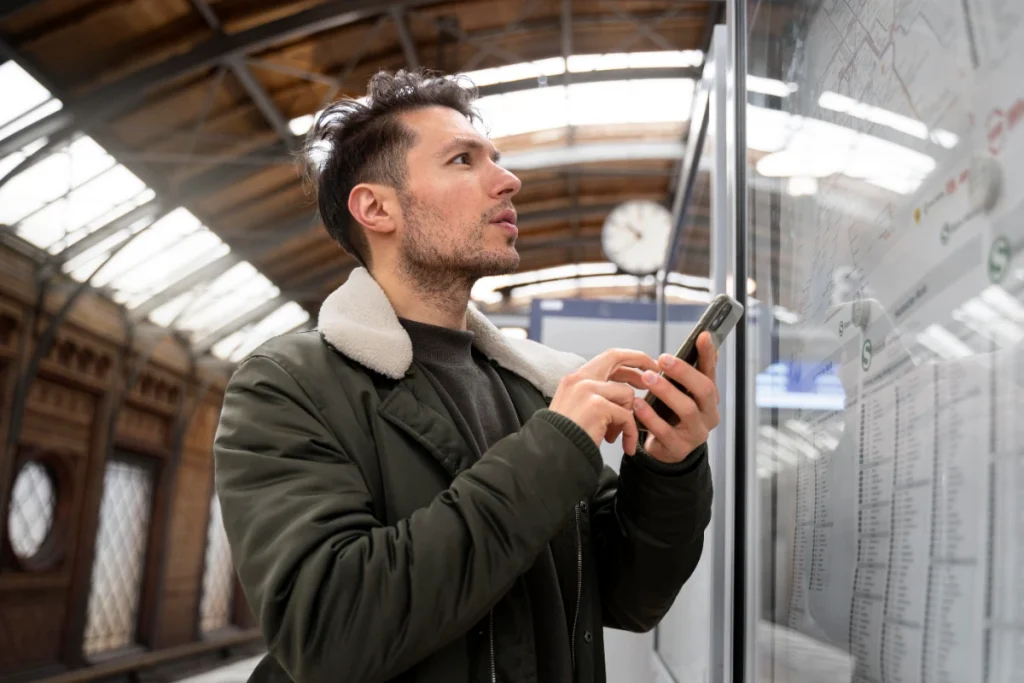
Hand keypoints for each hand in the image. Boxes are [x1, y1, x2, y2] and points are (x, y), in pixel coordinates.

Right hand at [549, 348, 659, 455]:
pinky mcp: (597, 406)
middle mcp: (579, 380)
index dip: (630, 358)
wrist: (552, 455)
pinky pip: (627, 417)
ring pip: (626, 395)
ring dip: (627, 418)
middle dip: (640, 363)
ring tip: (615, 435)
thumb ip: (596, 397)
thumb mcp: (577, 410)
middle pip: (617, 358)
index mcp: (574, 379)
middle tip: (652, 380)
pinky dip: (630, 433)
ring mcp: (587, 390)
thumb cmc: (565, 439)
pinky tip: (625, 446)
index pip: (608, 357)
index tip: (646, 365)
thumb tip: (625, 393)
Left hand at [632, 332, 719, 462]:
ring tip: (647, 378)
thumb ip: (690, 371)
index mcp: (710, 398)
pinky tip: (638, 405)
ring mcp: (696, 433)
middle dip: (684, 372)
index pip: (711, 372)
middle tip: (663, 359)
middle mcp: (709, 415)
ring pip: (687, 410)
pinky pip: (665, 431)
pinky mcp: (679, 448)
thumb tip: (703, 339)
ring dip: (666, 391)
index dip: (708, 354)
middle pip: (704, 390)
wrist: (666, 449)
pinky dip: (651, 417)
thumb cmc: (673, 415)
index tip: (703, 335)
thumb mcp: (683, 393)